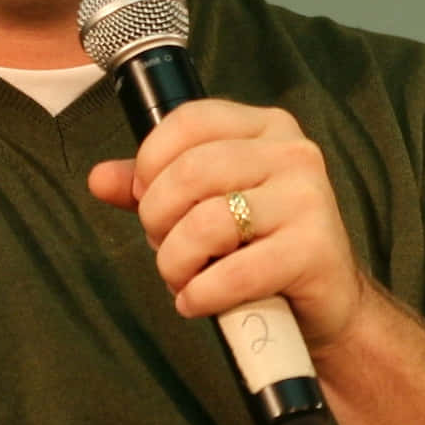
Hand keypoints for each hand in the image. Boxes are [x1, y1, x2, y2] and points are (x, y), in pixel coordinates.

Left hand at [87, 99, 365, 347]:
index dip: (150, 160)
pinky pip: (237, 271)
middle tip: (161, 247)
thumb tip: (98, 178)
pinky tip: (196, 302)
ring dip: (176, 261)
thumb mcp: (208, 205)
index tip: (144, 198)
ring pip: (209, 222)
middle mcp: (292, 152)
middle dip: (158, 218)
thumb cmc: (260, 246)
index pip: (189, 120)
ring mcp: (308, 198)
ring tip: (179, 280)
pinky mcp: (315, 249)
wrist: (327, 304)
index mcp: (266, 126)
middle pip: (192, 171)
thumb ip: (155, 187)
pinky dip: (202, 294)